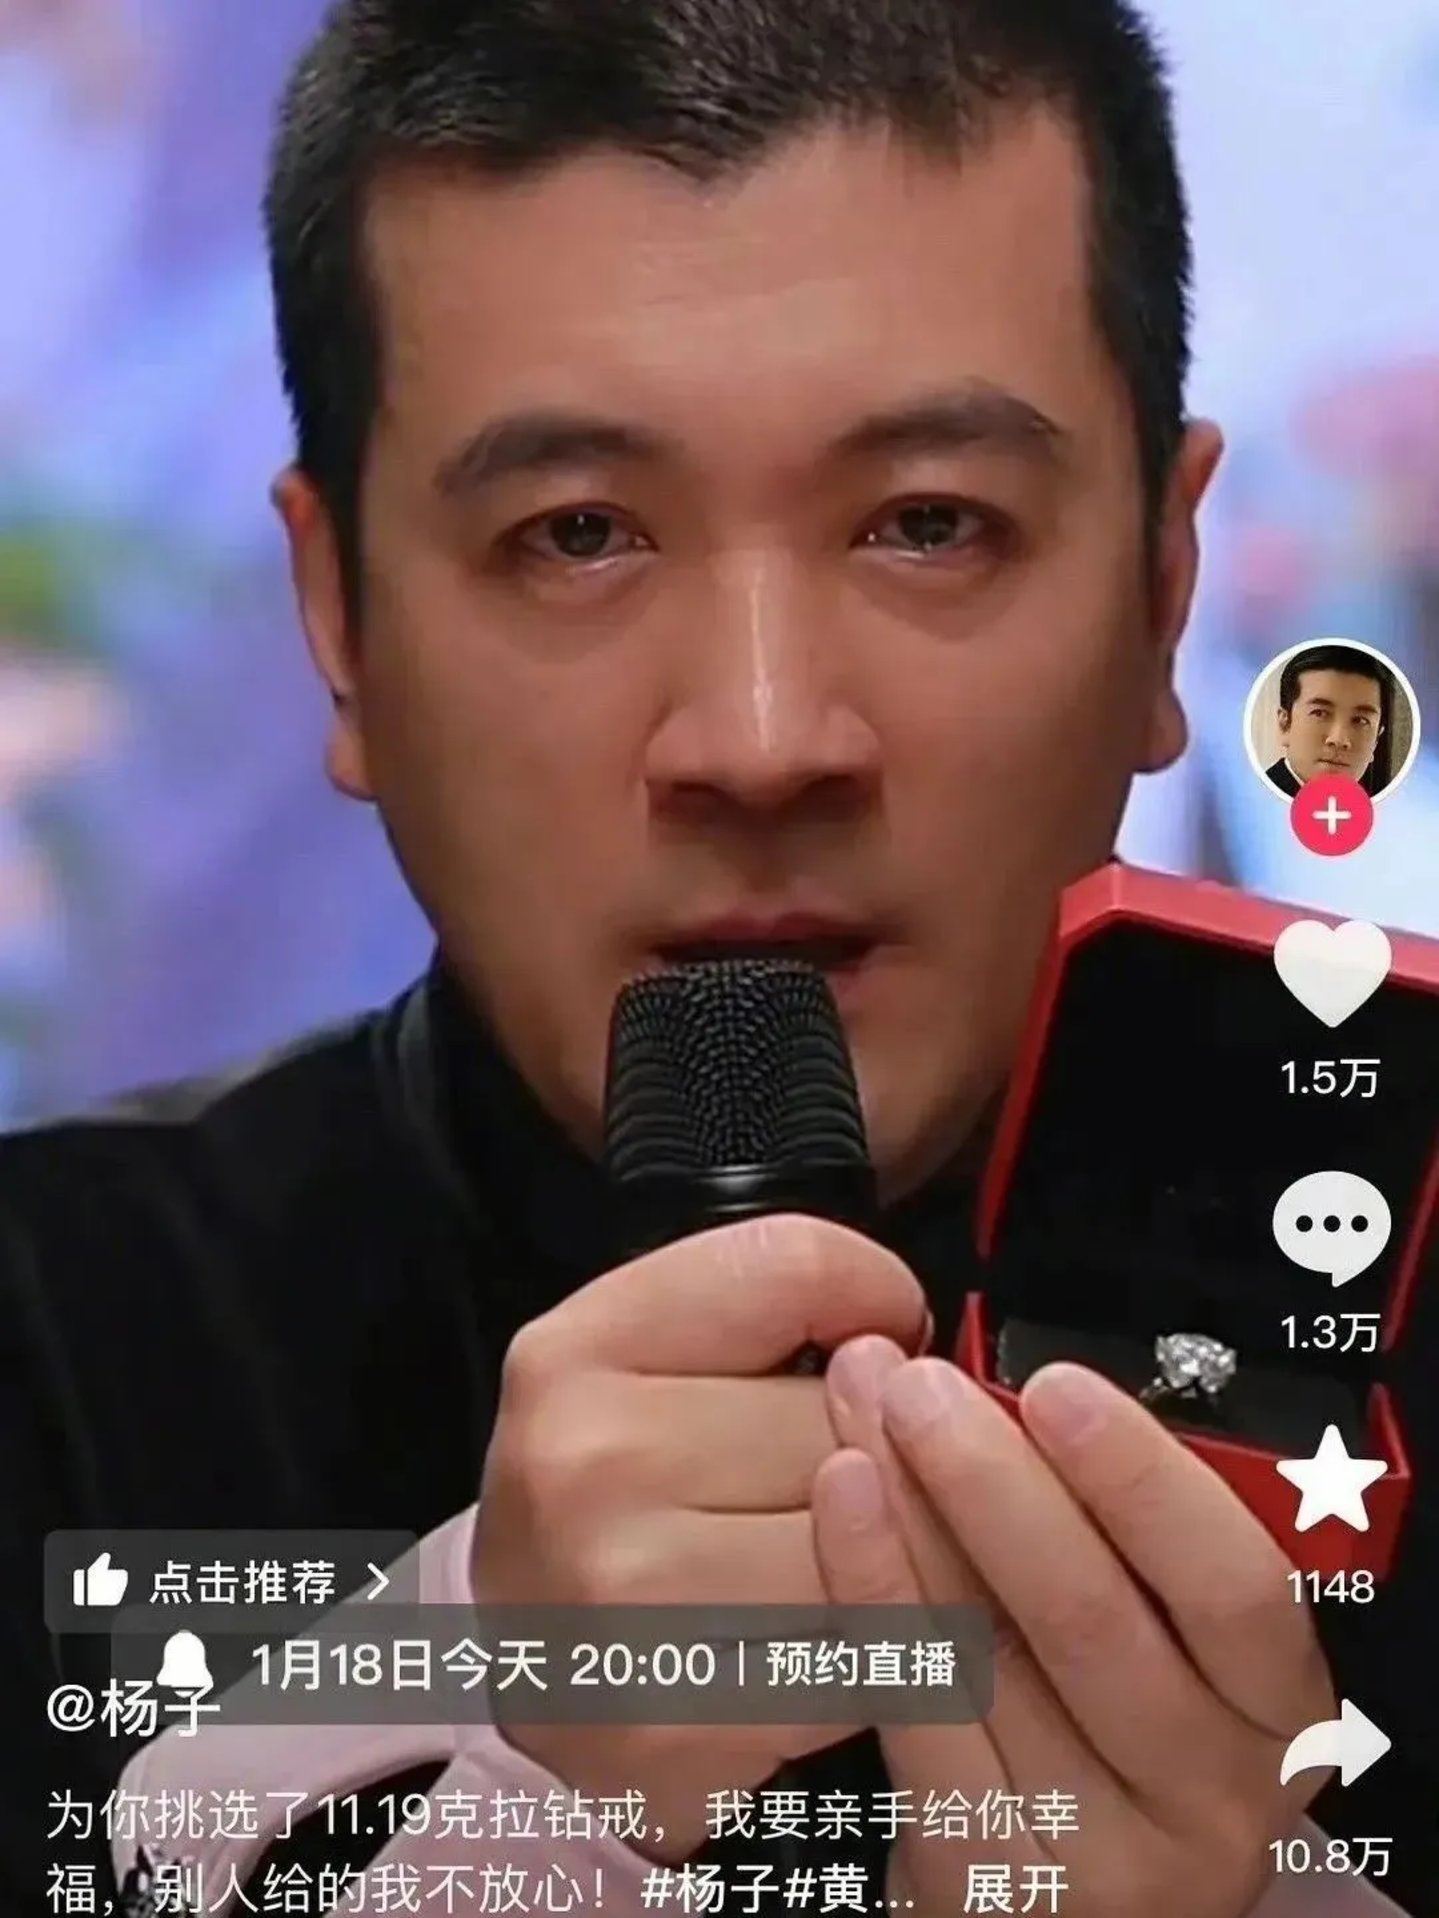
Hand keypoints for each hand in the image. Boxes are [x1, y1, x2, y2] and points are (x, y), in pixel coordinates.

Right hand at [470, 1214, 929, 1860]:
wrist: (539, 1672)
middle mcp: (585, 1461)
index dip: (873, 1295)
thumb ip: (781, 1313)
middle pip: (851, 1419)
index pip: (796, 1267)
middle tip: (851, 1473)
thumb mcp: (659, 1361)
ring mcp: (625, 1599)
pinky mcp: (679, 1723)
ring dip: (901, 1557)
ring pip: (874, 1545)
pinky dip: (882, 1655)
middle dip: (887, 1446)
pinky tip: (836, 1639)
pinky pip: (867, 1663)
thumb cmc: (627, 1494)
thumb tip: (919, 1354)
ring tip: (853, 1555)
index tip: (882, 1333)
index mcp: (579, 1349)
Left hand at [815, 1341, 1333, 1917]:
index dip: (1143, 1478)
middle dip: (994, 1482)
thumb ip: (1110, 1523)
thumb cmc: (1101, 1719)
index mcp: (1270, 1704)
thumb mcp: (1156, 1628)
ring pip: (991, 1657)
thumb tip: (1007, 1381)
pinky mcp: (995, 1875)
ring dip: (914, 1515)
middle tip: (920, 1390)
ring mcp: (1103, 1850)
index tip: (1056, 1385)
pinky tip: (840, 1503)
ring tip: (862, 1415)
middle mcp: (1207, 1791)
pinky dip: (871, 1589)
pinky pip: (919, 1707)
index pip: (1233, 1585)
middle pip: (1094, 1622)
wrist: (1048, 1890)